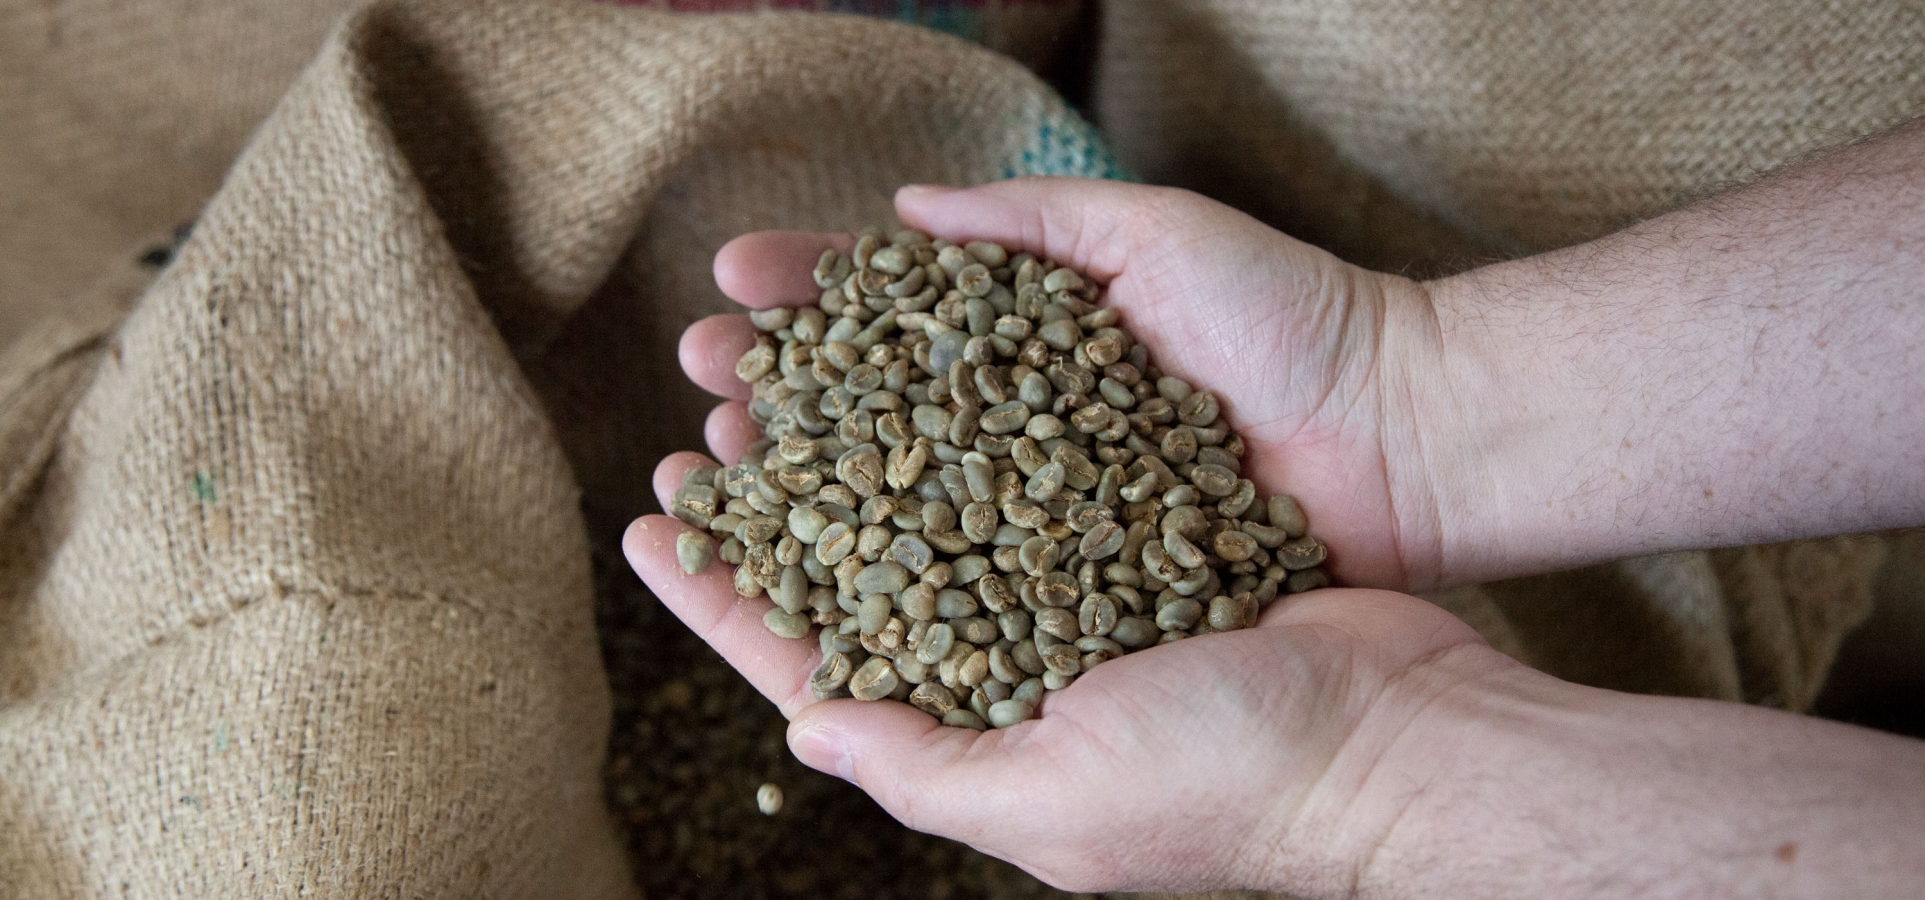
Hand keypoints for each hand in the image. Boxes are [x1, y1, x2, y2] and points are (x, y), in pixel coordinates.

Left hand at [625, 452, 1504, 892]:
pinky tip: (925, 359)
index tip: (656, 526)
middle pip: (864, 567)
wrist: (1404, 725)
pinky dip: (973, 410)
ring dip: (859, 437)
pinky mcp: (1139, 526)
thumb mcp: (1057, 798)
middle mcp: (1015, 663)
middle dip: (783, 499)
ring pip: (937, 497)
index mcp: (978, 738)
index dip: (726, 598)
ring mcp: (1077, 591)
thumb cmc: (1231, 781)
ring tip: (793, 370)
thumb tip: (808, 733)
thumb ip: (927, 771)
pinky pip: (1033, 458)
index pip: (815, 665)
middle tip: (710, 419)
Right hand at [674, 178, 1456, 591]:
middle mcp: (1024, 426)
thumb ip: (1031, 221)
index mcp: (1034, 337)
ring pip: (903, 495)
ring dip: (806, 477)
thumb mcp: (1154, 232)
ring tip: (722, 457)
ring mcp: (1048, 509)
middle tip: (697, 376)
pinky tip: (811, 561)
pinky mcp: (1079, 587)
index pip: (895, 310)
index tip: (728, 280)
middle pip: (876, 404)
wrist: (1403, 434)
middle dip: (781, 386)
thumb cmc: (1290, 316)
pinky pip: (971, 579)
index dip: (810, 295)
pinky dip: (889, 572)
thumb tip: (901, 210)